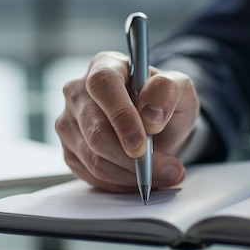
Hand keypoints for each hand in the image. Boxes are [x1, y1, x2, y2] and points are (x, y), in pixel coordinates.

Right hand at [55, 51, 199, 192]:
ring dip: (131, 174)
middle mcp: (78, 91)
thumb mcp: (181, 89)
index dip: (121, 116)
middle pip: (95, 130)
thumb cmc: (165, 103)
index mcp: (104, 65)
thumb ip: (169, 91)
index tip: (142, 144)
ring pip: (93, 158)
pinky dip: (120, 183)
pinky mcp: (69, 150)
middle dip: (132, 158)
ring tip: (163, 175)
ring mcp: (69, 122)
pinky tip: (140, 177)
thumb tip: (151, 115)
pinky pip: (91, 174)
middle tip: (168, 170)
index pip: (103, 85)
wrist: (158, 126)